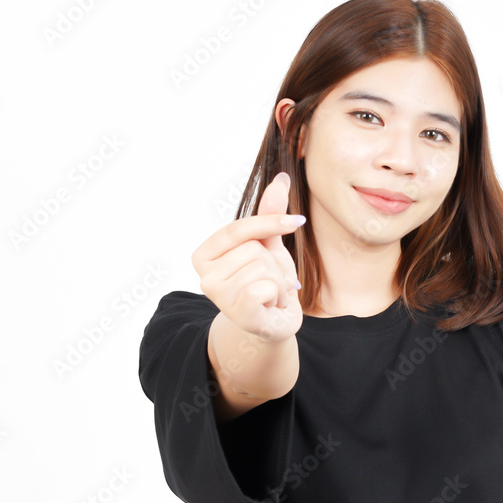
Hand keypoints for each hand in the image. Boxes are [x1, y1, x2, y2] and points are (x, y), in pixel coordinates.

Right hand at [191, 172, 304, 342]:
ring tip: (271, 295)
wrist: (274, 324)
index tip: (298, 221)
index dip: (270, 223)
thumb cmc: (267, 283)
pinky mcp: (237, 314)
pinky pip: (265, 288)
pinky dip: (278, 296)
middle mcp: (204, 276)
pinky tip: (271, 306)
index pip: (238, 229)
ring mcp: (217, 297)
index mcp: (204, 254)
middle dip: (275, 265)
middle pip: (254, 250)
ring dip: (279, 283)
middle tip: (271, 282)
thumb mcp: (269, 246)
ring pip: (263, 269)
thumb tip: (281, 179)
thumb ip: (269, 215)